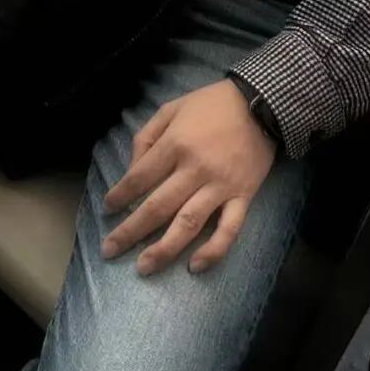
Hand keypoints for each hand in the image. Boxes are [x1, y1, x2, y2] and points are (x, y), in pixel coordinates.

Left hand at [101, 80, 275, 277]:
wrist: (262, 103)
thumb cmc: (211, 105)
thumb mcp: (171, 109)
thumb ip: (146, 137)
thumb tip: (132, 171)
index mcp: (175, 144)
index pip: (139, 178)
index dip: (119, 196)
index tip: (107, 210)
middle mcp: (195, 169)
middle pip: (157, 207)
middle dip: (130, 232)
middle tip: (109, 250)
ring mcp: (221, 186)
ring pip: (188, 224)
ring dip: (164, 249)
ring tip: (143, 267)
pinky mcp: (244, 197)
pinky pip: (229, 229)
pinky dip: (213, 251)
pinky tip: (194, 266)